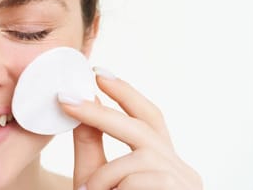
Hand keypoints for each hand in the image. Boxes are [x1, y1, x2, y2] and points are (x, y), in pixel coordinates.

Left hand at [59, 69, 202, 189]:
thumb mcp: (98, 183)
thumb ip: (92, 149)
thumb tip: (78, 110)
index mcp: (166, 164)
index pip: (150, 119)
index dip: (126, 94)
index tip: (99, 74)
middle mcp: (182, 172)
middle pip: (147, 125)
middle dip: (105, 110)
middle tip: (68, 100)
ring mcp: (184, 185)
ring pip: (137, 158)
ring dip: (104, 175)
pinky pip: (135, 179)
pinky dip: (110, 187)